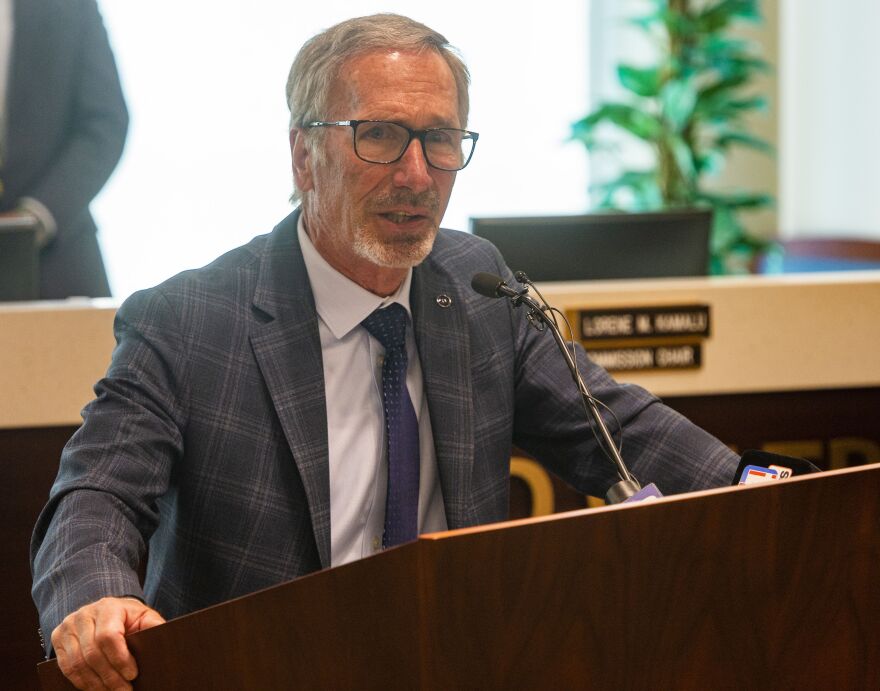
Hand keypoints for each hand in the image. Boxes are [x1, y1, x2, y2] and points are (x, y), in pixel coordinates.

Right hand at [51, 596, 165, 690]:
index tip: (133, 675)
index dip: (120, 659)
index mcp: (108, 607)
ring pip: (77, 663)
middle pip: (92, 654)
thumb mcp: (144, 617)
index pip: (108, 636)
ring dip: (95, 683)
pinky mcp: (57, 638)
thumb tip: (164, 637)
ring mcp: (68, 626)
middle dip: (110, 677)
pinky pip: (66, 667)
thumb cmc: (128, 617)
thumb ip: (153, 625)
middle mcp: (84, 614)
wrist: (104, 611)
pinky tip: (96, 688)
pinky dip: (82, 682)